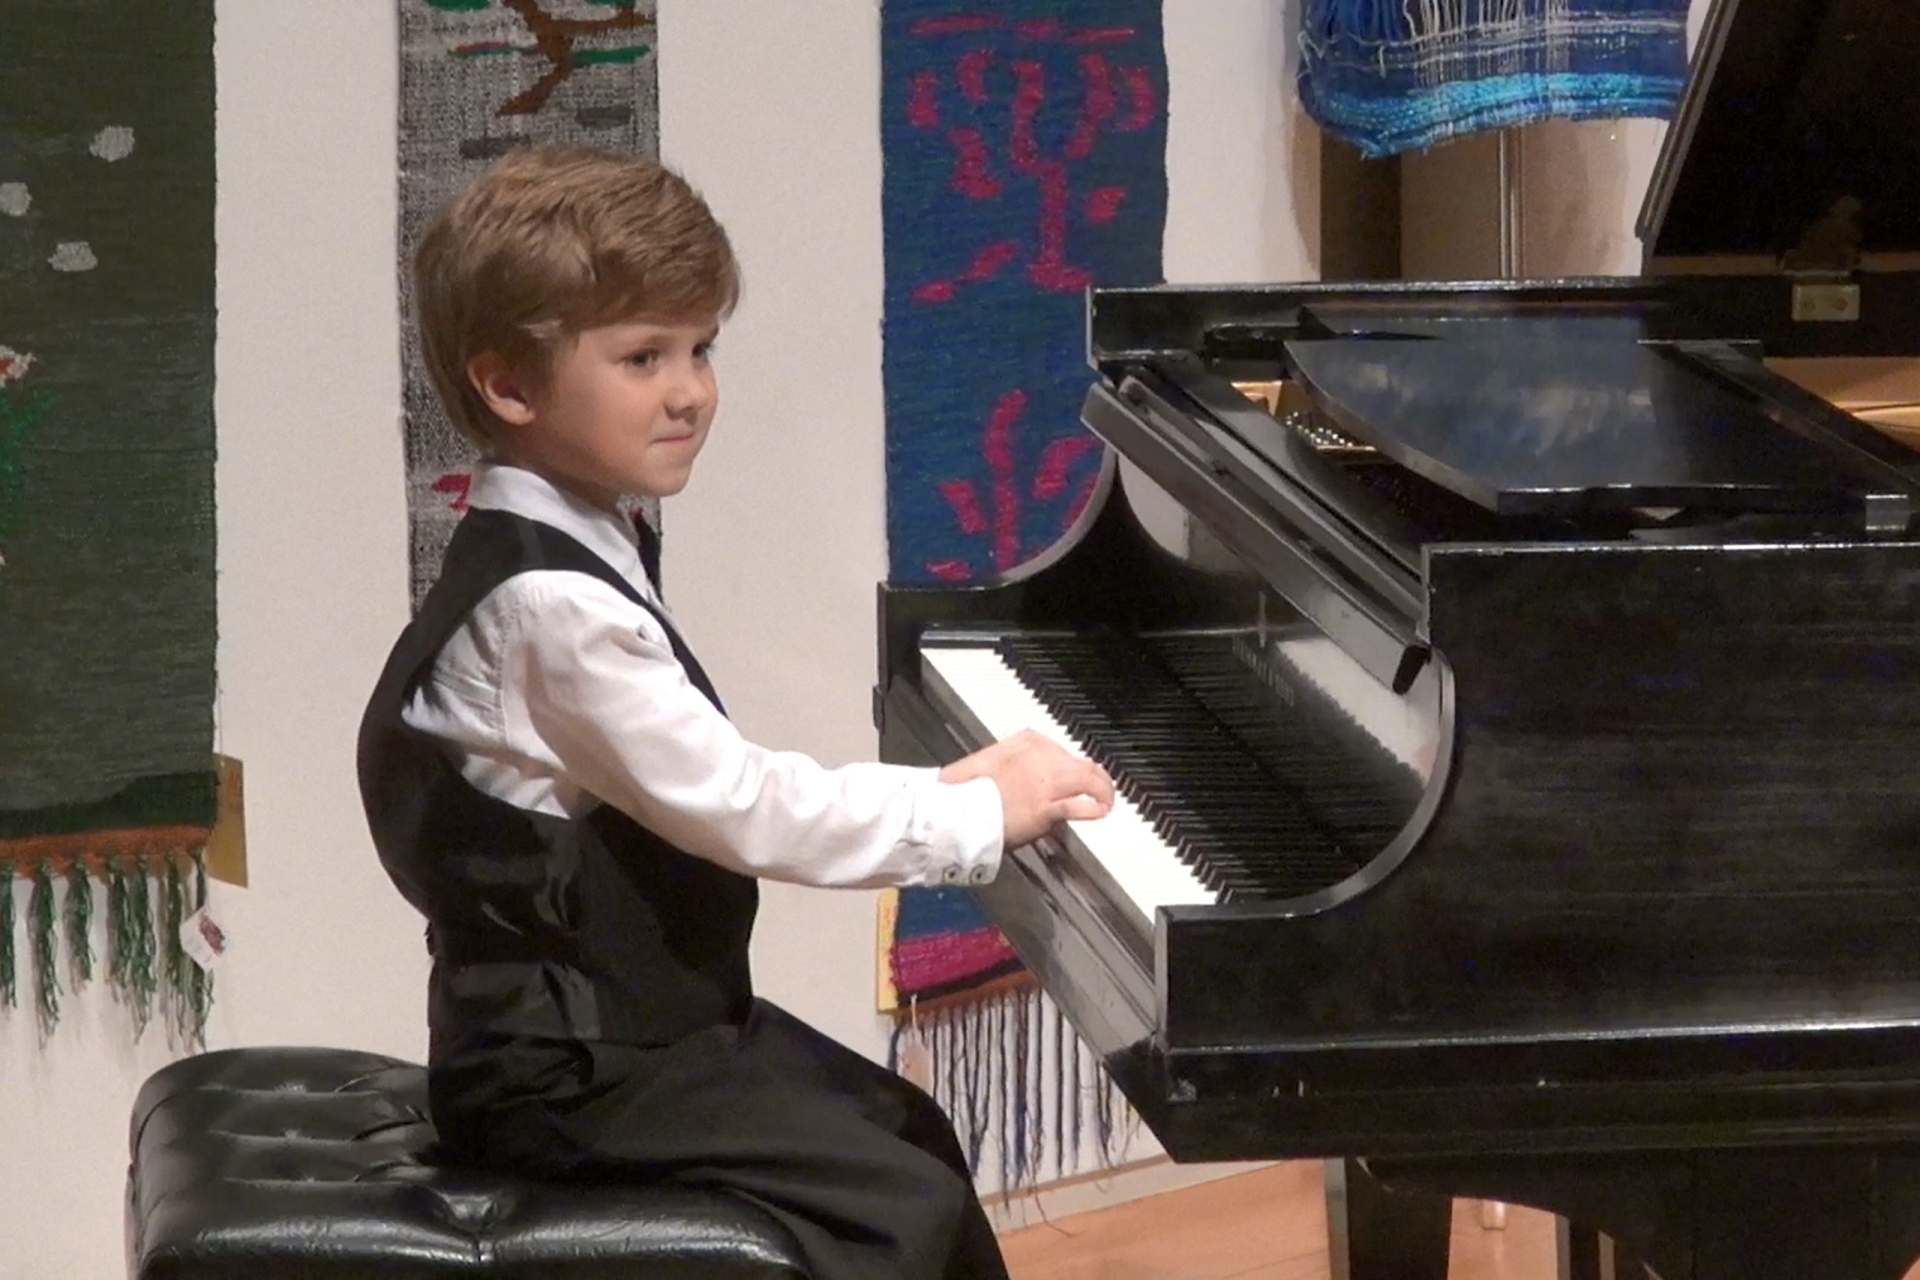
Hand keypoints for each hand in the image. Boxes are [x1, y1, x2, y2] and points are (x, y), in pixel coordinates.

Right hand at [939, 730, 1115, 846]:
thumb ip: (1007, 764)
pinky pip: (1080, 805)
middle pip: (1077, 763)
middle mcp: (1040, 756)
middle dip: (1091, 777)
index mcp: (1025, 742)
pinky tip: (1102, 811)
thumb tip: (1015, 776)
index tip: (1074, 775)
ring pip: (1087, 779)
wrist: (955, 812)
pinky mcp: (1047, 808)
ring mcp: (1045, 781)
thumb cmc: (962, 791)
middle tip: (1099, 789)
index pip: (1059, 750)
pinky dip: (1095, 807)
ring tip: (1107, 800)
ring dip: (1102, 790)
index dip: (1070, 765)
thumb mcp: (984, 763)